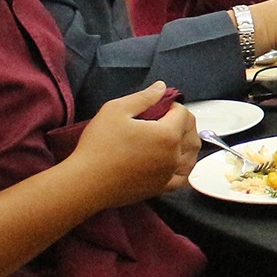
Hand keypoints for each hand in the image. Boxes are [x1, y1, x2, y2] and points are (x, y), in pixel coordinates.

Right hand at [69, 82, 199, 207]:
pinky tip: (175, 162)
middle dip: (183, 121)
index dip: (172, 105)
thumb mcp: (116, 110)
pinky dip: (183, 167)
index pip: (183, 113)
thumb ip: (144, 97)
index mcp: (167, 134)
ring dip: (187, 142)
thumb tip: (161, 87)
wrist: (86, 182)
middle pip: (191, 133)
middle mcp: (173, 155)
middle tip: (165, 117)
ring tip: (174, 136)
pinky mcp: (160, 188)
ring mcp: (168, 174)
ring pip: (191, 156)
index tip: (159, 105)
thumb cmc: (99, 146)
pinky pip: (182, 178)